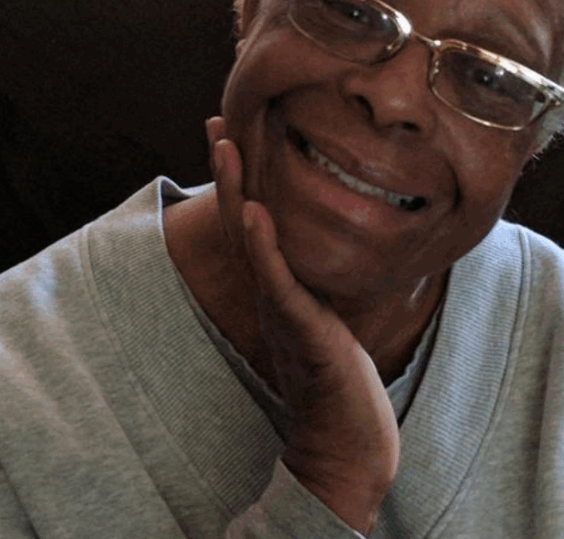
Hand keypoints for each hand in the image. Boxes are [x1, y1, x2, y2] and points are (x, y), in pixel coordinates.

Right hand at [206, 117, 399, 534]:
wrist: (348, 439)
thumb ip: (310, 290)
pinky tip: (256, 212)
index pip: (252, 222)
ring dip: (238, 193)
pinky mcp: (301, 328)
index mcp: (277, 286)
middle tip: (214, 124)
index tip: (229, 133)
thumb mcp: (323, 319)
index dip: (240, 179)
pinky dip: (264, 246)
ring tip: (227, 147)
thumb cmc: (338, 380)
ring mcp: (282, 308)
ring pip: (253, 242)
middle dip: (229, 171)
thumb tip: (313, 258)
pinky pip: (279, 280)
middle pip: (242, 220)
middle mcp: (271, 291)